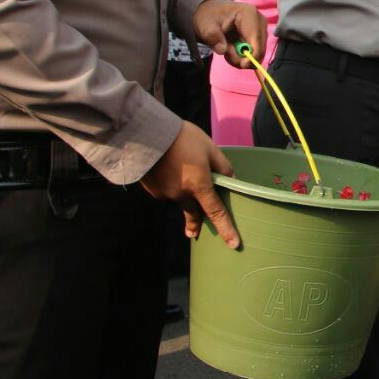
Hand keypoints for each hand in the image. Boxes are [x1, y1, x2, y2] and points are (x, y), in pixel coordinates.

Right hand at [140, 121, 239, 247]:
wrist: (145, 134)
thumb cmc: (182, 138)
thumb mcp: (210, 148)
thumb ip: (223, 166)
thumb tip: (231, 180)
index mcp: (199, 185)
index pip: (216, 212)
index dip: (226, 229)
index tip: (233, 244)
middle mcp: (182, 194)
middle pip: (194, 211)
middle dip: (195, 223)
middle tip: (193, 233)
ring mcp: (165, 194)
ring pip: (180, 198)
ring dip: (183, 191)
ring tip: (179, 166)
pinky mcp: (153, 190)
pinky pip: (167, 191)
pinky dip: (170, 183)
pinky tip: (167, 167)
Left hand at [193, 0, 267, 68]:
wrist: (212, 12)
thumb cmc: (209, 16)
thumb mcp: (205, 26)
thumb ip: (213, 37)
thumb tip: (223, 50)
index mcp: (248, 14)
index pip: (256, 38)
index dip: (253, 54)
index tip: (242, 65)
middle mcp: (259, 21)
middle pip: (260, 48)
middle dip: (244, 57)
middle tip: (227, 54)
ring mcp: (261, 29)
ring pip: (258, 53)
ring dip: (242, 57)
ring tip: (227, 49)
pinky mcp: (259, 36)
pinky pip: (255, 53)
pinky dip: (243, 56)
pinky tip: (233, 49)